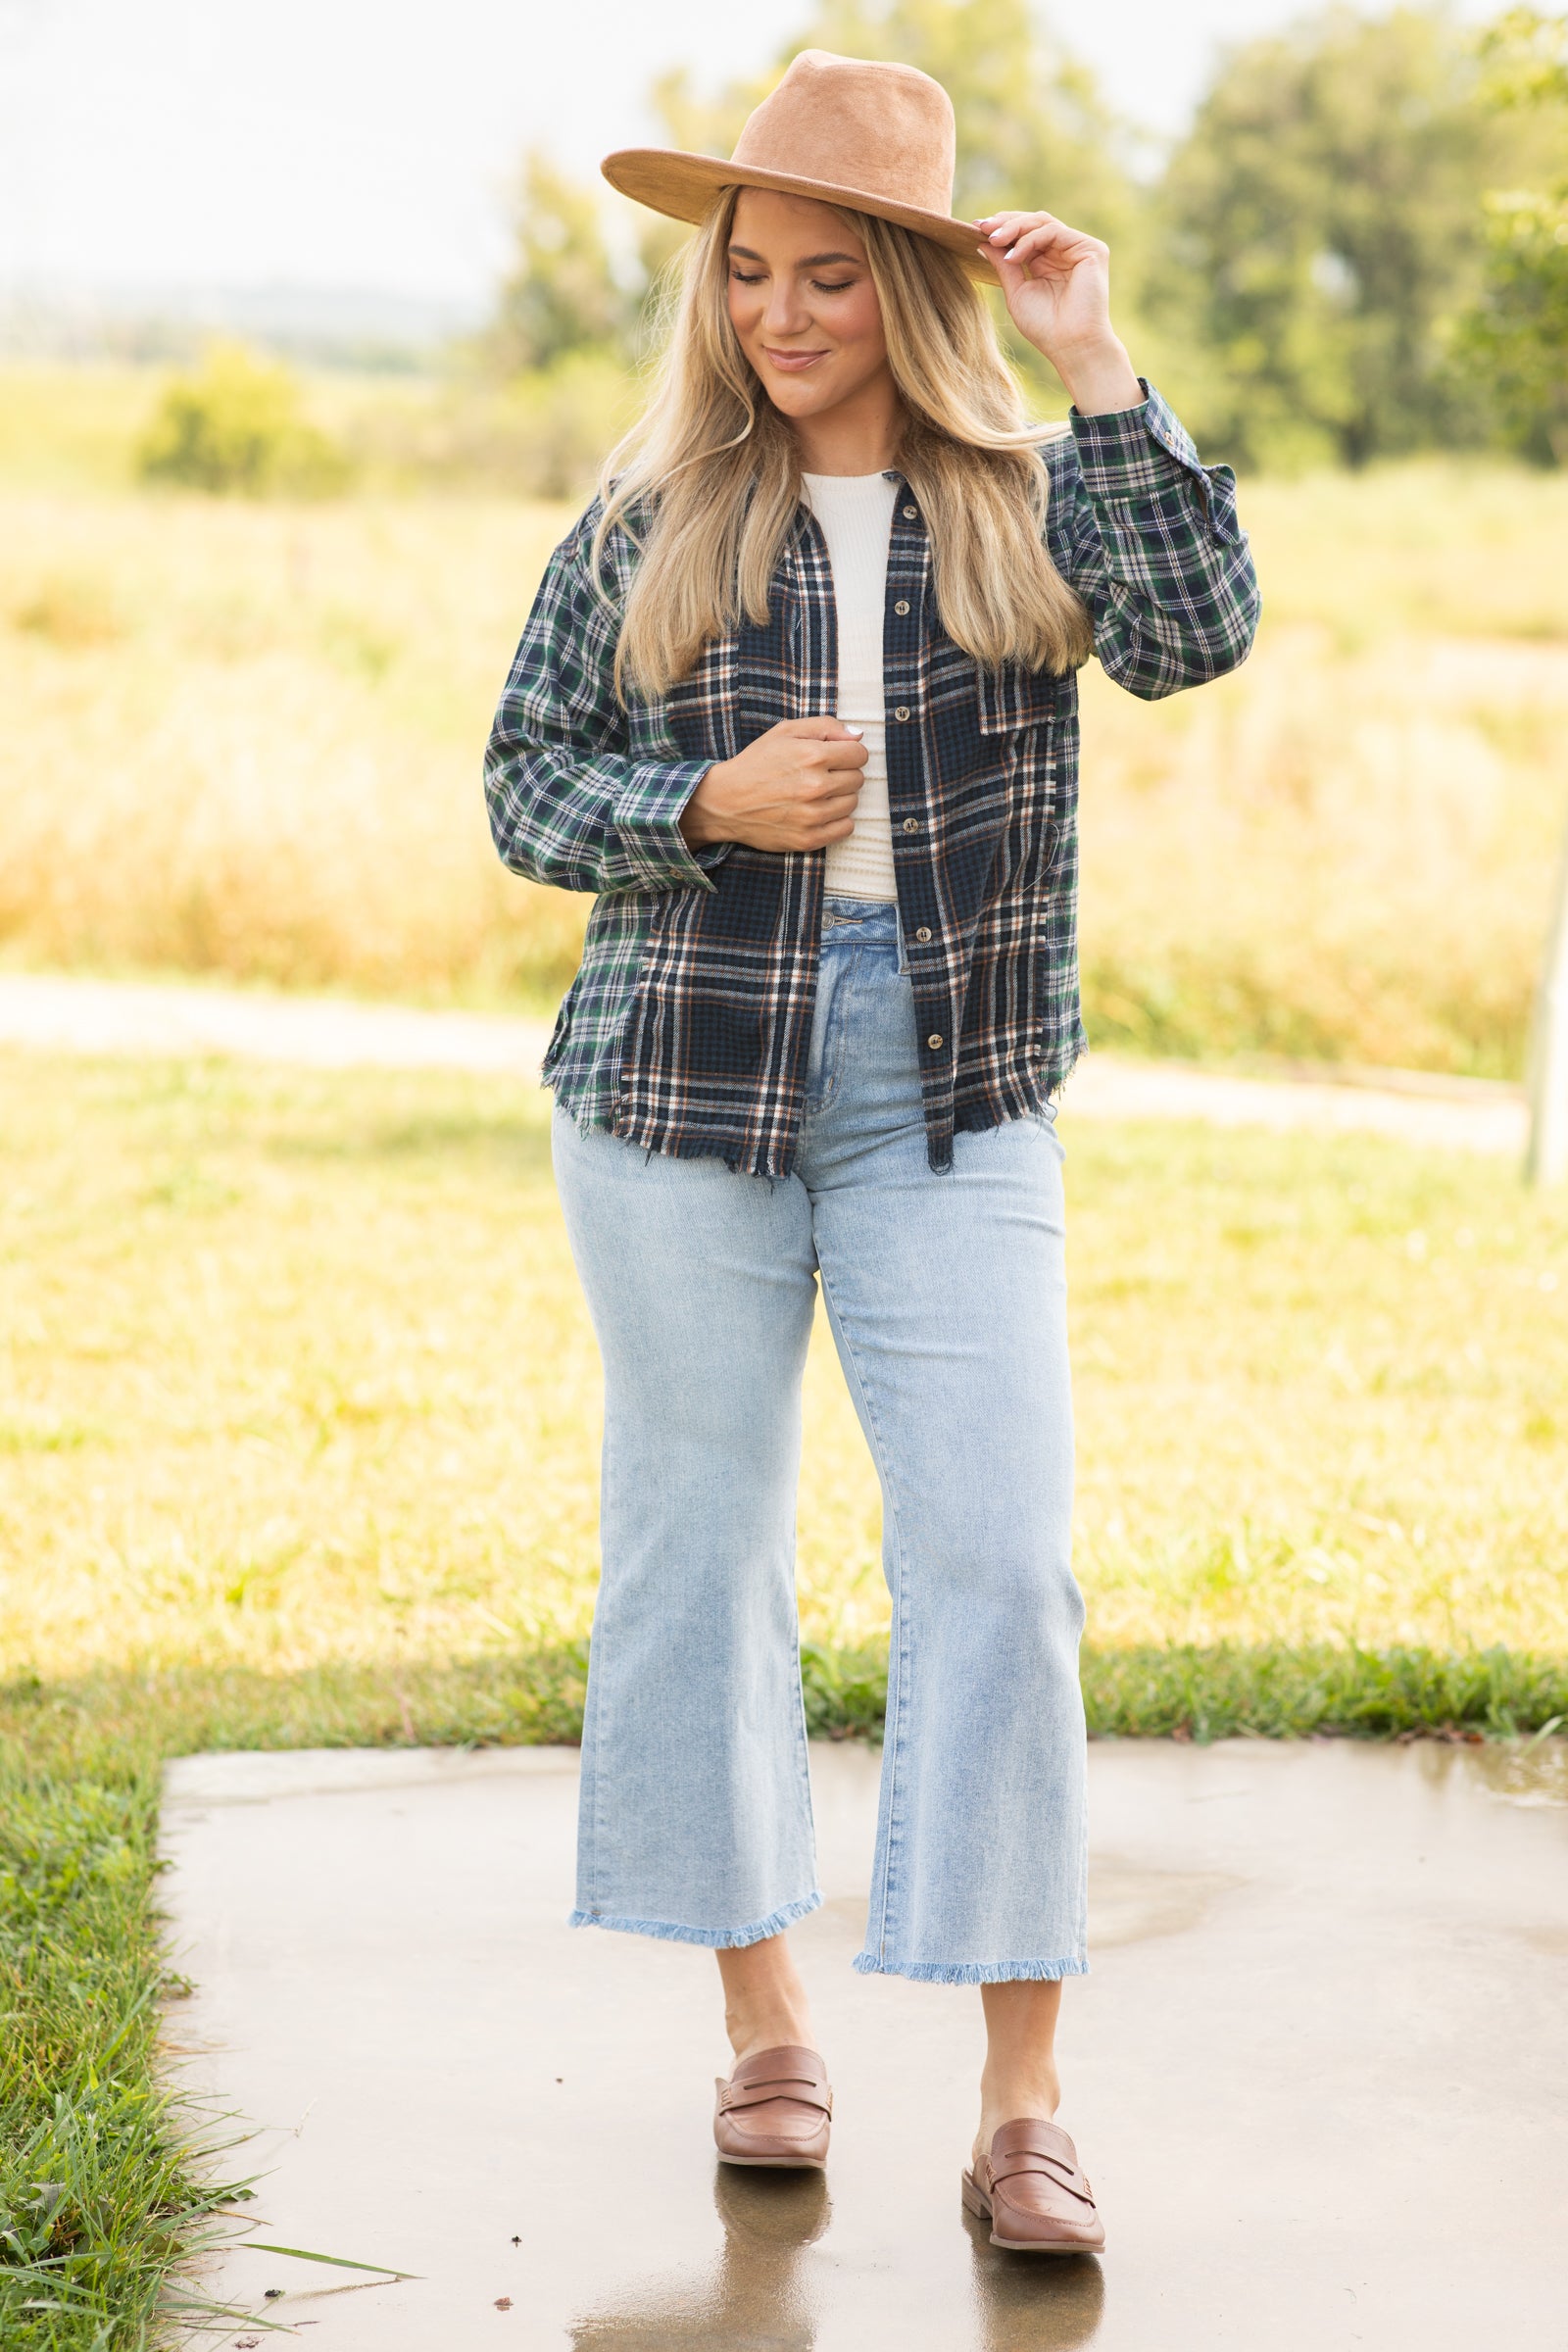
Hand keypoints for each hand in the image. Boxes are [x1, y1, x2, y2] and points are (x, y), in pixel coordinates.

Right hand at [680, 717, 867, 853]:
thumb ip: (826, 726)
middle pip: (858, 779)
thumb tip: (858, 736)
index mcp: (813, 756)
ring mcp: (813, 816)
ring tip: (816, 794)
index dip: (848, 753)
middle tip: (820, 775)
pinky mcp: (809, 839)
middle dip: (844, 774)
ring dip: (840, 797)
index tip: (834, 757)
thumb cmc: (756, 763)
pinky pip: (846, 828)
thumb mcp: (785, 731)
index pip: (860, 754)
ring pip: (853, 803)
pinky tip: (819, 812)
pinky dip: (838, 820)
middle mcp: (816, 786)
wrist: (725, 801)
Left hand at [976, 211, 1142, 414]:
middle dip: (1006, 222)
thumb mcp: (1016, 292)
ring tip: (994, 240)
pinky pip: (1054, 232)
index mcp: (1048, 262)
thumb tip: (982, 241)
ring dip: (1015, 228)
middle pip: (1034, 222)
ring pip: (1043, 222)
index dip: (1002, 228)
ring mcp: (1078, 249)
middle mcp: (1064, 252)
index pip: (1025, 234)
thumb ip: (1003, 265)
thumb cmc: (1045, 327)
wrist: (1071, 346)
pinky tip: (1013, 256)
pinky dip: (1030, 240)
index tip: (976, 228)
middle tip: (983, 227)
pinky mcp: (1091, 249)